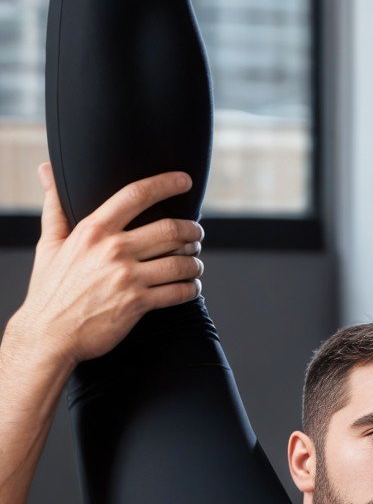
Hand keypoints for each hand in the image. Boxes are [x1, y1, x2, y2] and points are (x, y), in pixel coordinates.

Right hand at [12, 163, 204, 368]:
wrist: (49, 334)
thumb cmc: (50, 289)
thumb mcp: (49, 243)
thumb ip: (54, 205)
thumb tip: (46, 169)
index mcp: (94, 230)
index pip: (136, 195)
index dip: (166, 184)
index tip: (185, 181)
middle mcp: (113, 250)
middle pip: (169, 229)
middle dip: (191, 230)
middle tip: (196, 233)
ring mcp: (127, 278)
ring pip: (180, 262)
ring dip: (195, 261)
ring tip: (195, 263)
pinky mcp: (137, 304)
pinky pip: (178, 292)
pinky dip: (191, 288)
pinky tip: (191, 286)